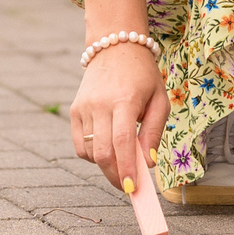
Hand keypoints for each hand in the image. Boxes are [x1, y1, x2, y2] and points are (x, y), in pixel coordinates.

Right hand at [70, 41, 168, 193]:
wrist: (115, 46)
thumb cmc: (142, 76)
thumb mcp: (159, 99)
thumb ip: (154, 132)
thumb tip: (147, 163)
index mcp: (124, 100)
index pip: (122, 142)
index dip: (126, 168)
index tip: (133, 188)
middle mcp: (100, 104)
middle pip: (102, 153)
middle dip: (115, 175)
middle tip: (129, 186)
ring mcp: (83, 107)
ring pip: (89, 152)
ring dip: (105, 165)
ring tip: (121, 160)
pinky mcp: (74, 110)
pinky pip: (79, 145)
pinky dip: (92, 155)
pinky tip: (107, 148)